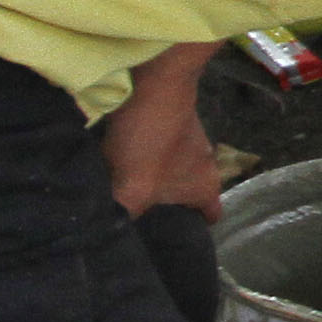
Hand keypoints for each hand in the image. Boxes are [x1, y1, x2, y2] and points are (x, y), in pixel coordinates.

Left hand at [100, 45, 222, 219]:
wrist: (154, 81)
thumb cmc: (150, 141)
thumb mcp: (132, 190)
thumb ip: (124, 216)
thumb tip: (111, 233)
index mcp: (205, 187)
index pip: (209, 218)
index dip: (191, 232)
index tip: (167, 240)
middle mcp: (205, 165)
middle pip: (186, 195)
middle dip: (163, 206)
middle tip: (134, 216)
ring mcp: (190, 141)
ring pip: (170, 171)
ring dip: (150, 179)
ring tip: (121, 188)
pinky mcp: (171, 123)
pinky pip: (158, 150)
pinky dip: (142, 156)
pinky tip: (117, 158)